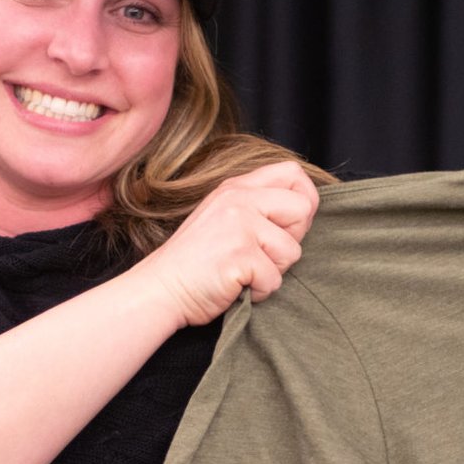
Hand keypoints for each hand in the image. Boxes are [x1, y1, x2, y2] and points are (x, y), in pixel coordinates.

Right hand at [132, 161, 319, 326]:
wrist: (160, 289)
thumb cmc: (196, 262)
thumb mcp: (223, 217)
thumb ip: (257, 206)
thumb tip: (303, 211)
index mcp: (236, 187)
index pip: (293, 172)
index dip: (304, 199)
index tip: (288, 226)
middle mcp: (238, 199)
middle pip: (303, 207)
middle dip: (292, 239)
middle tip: (262, 254)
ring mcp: (239, 226)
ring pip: (293, 250)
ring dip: (274, 271)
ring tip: (243, 272)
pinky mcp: (240, 256)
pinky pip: (275, 280)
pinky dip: (260, 292)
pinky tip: (236, 287)